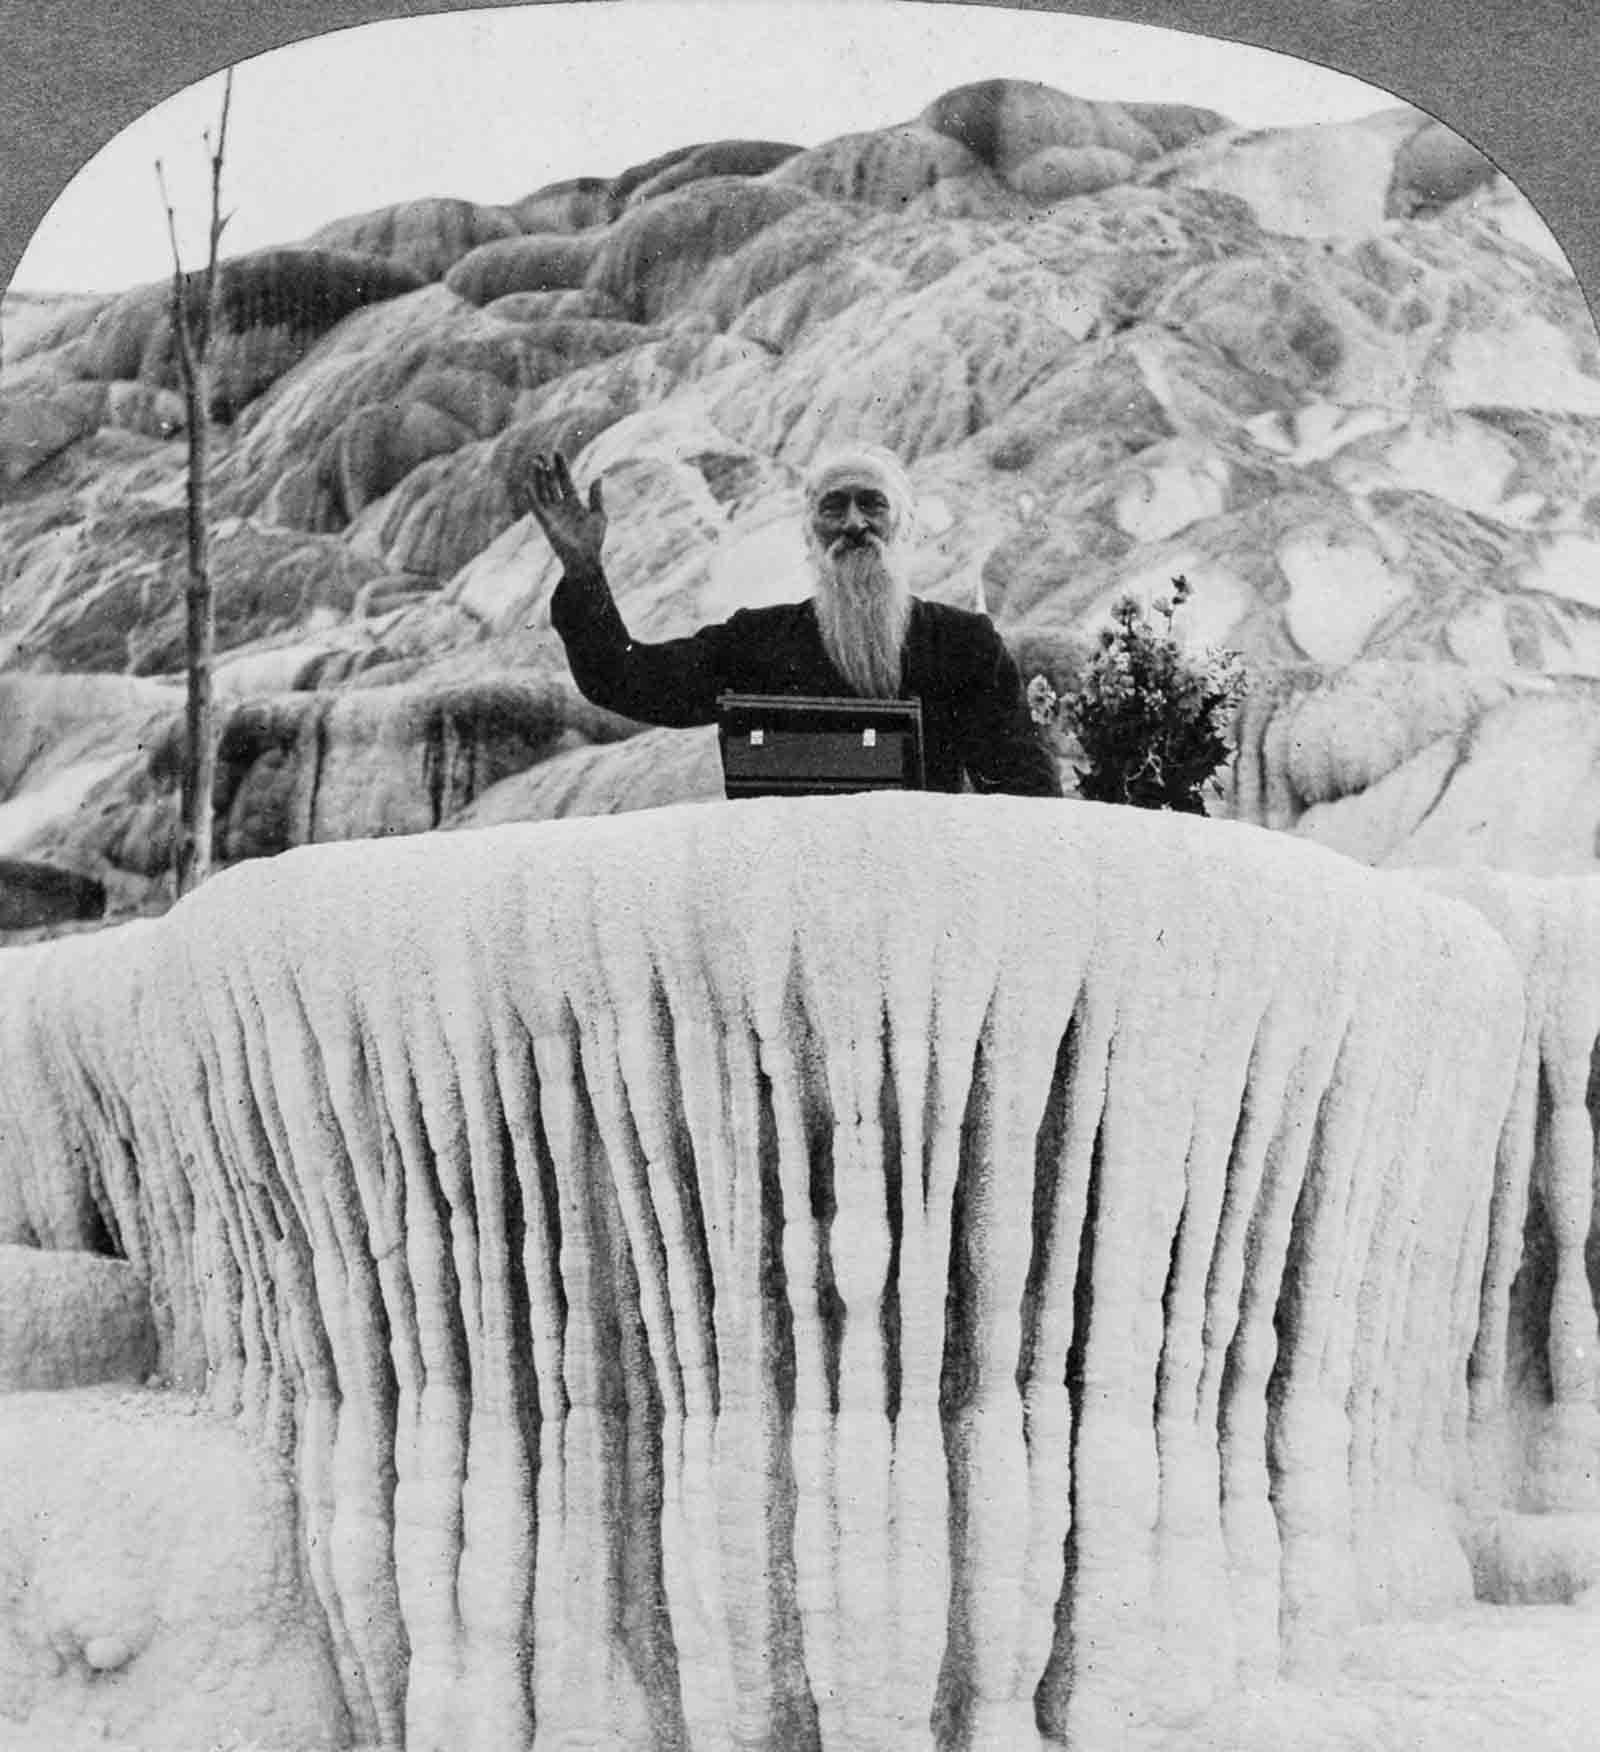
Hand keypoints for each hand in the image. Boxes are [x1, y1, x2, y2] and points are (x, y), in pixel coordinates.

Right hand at [517, 450, 606, 572]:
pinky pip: (537, 507)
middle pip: (551, 483)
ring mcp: (552, 514)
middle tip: (541, 454)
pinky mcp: (546, 523)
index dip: (561, 467)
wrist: (585, 558)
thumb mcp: (598, 515)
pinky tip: (528, 483)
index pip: (565, 481)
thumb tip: (598, 477)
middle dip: (546, 469)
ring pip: (542, 491)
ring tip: (535, 462)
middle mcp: (560, 507)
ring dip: (538, 477)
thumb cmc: (594, 540)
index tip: (557, 452)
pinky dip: (532, 495)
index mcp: (573, 504)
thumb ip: (596, 497)